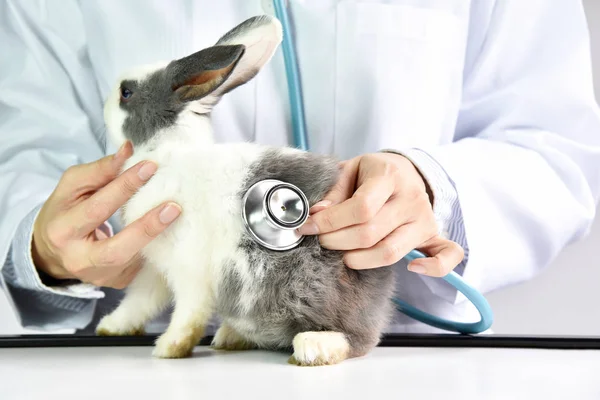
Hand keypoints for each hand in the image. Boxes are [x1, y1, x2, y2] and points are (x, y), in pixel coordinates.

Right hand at [32, 142, 181, 288]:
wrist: (51, 252)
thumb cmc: (65, 212)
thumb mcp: (72, 187)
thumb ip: (100, 170)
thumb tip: (128, 150)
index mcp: (62, 230)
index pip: (98, 208)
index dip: (124, 187)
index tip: (151, 167)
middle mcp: (79, 260)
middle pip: (116, 249)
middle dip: (147, 227)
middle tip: (174, 207)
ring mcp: (100, 277)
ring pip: (133, 261)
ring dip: (156, 237)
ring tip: (175, 215)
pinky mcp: (117, 282)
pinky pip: (141, 266)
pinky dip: (156, 247)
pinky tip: (170, 231)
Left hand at [297, 153, 463, 275]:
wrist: (405, 170)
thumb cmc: (373, 172)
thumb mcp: (350, 170)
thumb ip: (333, 192)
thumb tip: (317, 215)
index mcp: (389, 176)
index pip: (361, 207)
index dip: (330, 222)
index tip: (308, 227)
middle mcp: (410, 198)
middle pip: (370, 233)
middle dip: (337, 241)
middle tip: (321, 241)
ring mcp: (424, 219)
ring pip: (391, 252)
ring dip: (360, 259)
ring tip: (342, 253)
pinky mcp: (433, 234)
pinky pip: (446, 255)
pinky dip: (434, 268)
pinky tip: (413, 269)